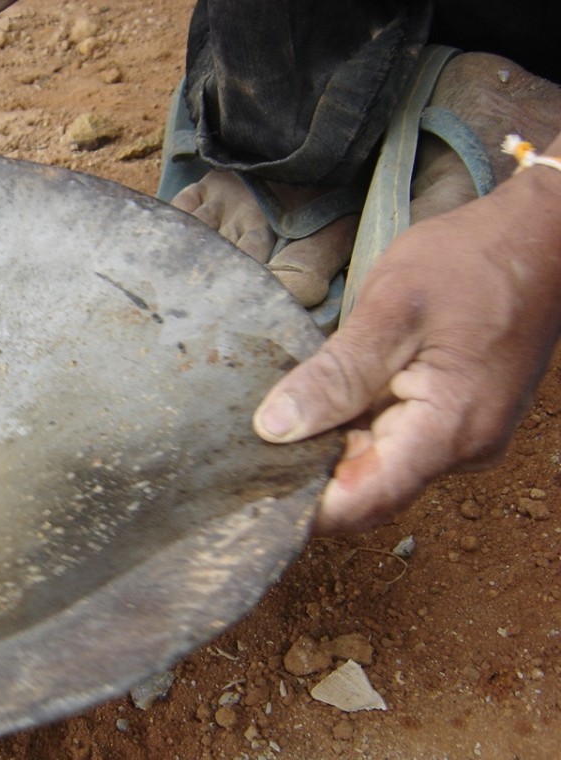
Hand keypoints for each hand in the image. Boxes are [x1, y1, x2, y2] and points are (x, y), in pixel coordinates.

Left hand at [252, 174, 560, 531]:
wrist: (542, 236)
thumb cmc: (472, 261)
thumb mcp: (391, 309)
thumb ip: (336, 375)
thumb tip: (274, 428)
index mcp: (450, 429)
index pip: (365, 499)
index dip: (304, 506)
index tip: (250, 492)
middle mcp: (463, 448)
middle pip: (368, 487)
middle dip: (308, 473)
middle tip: (244, 448)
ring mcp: (464, 436)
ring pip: (378, 464)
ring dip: (330, 446)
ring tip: (273, 417)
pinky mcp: (458, 420)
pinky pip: (395, 439)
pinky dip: (354, 427)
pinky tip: (318, 400)